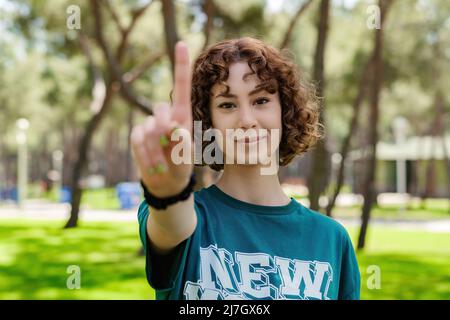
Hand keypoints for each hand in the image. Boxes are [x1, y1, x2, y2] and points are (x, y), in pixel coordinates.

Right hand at [131, 41, 192, 197]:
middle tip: (170, 146)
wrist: (165, 181)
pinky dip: (145, 152)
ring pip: (149, 127)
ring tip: (163, 163)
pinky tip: (152, 163)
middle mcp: (166, 115)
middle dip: (164, 129)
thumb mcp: (185, 154)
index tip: (181, 43)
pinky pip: (138, 137)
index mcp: (183, 115)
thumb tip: (172, 125)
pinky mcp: (138, 134)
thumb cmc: (180, 165)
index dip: (181, 65)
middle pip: (160, 109)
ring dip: (156, 148)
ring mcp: (150, 124)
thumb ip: (181, 140)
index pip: (181, 86)